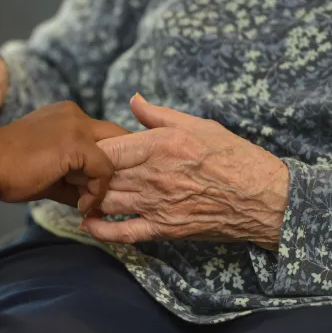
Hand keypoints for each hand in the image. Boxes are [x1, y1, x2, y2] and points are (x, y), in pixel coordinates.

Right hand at [0, 100, 127, 208]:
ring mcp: (76, 126)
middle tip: (115, 195)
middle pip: (117, 137)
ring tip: (89, 206)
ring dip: (105, 184)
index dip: (110, 160)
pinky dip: (97, 192)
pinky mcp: (76, 143)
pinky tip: (82, 206)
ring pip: (113, 156)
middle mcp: (74, 114)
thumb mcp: (50, 172)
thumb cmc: (9, 171)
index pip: (104, 134)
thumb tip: (95, 200)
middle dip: (120, 168)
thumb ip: (75, 178)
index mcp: (66, 116)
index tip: (105, 186)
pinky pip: (102, 170)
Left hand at [79, 94, 288, 248]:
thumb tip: (133, 99)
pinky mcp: (165, 228)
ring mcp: (158, 204)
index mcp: (162, 145)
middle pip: (102, 175)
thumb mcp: (199, 125)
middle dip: (81, 173)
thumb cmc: (234, 157)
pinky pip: (125, 232)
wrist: (264, 198)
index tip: (79, 148)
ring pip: (108, 201)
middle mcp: (155, 175)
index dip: (88, 149)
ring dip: (86, 198)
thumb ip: (159, 116)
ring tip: (75, 192)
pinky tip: (88, 225)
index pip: (109, 148)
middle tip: (67, 171)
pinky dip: (102, 230)